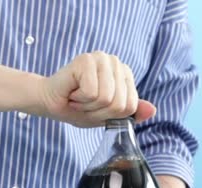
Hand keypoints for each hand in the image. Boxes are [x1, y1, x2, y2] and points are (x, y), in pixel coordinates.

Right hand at [34, 52, 156, 127]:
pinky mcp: (86, 60)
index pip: (130, 106)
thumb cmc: (76, 107)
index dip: (110, 115)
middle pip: (119, 103)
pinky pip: (92, 93)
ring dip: (88, 107)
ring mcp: (101, 58)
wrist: (49, 102)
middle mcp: (115, 62)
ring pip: (106, 99)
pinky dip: (79, 100)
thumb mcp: (107, 115)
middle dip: (98, 112)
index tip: (95, 108)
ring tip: (78, 98)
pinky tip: (72, 92)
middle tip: (84, 104)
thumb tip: (153, 110)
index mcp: (124, 73)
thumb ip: (130, 112)